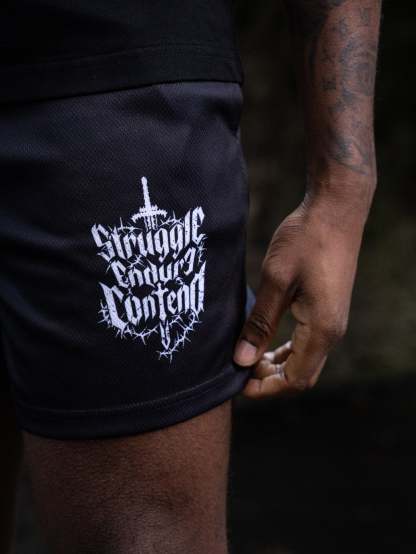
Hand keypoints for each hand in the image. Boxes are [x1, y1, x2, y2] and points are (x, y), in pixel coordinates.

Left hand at [233, 193, 366, 397]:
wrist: (336, 210)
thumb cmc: (306, 239)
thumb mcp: (276, 280)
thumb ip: (259, 323)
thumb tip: (241, 360)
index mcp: (322, 329)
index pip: (295, 380)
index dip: (265, 388)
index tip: (237, 382)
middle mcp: (332, 331)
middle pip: (302, 375)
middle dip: (270, 380)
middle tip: (239, 367)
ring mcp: (333, 321)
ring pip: (305, 360)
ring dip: (276, 364)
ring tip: (247, 355)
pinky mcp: (328, 309)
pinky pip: (307, 342)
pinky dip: (285, 349)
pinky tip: (264, 339)